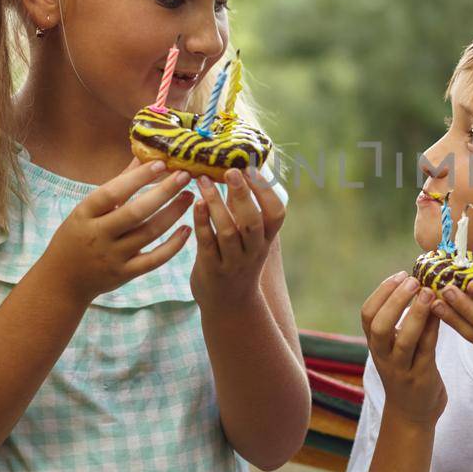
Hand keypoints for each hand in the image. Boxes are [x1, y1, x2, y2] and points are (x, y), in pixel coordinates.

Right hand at [44, 158, 194, 301]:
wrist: (62, 280)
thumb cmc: (77, 236)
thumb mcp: (86, 210)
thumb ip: (116, 185)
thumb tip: (141, 158)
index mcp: (84, 214)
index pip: (112, 193)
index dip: (136, 178)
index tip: (160, 163)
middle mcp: (98, 235)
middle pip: (135, 212)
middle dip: (163, 192)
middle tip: (184, 176)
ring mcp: (112, 256)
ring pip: (149, 233)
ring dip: (173, 213)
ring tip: (189, 197)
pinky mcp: (125, 274)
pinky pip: (154, 260)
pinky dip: (173, 245)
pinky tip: (187, 229)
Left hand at [189, 167, 284, 303]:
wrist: (230, 304)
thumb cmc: (237, 259)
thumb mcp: (249, 237)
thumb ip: (244, 206)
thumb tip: (240, 167)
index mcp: (266, 239)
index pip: (276, 213)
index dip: (266, 191)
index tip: (251, 168)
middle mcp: (253, 250)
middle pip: (252, 221)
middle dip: (243, 194)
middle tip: (230, 171)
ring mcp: (233, 262)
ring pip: (228, 231)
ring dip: (216, 204)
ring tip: (203, 181)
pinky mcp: (212, 269)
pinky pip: (206, 243)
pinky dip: (202, 222)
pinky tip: (196, 203)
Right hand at [360, 272, 444, 425]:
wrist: (412, 415)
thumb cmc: (406, 372)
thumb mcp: (396, 347)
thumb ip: (402, 322)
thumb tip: (419, 283)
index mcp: (376, 345)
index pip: (368, 315)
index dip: (381, 292)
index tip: (399, 275)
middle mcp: (384, 356)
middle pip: (379, 326)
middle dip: (395, 300)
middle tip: (413, 281)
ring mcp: (402, 369)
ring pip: (404, 340)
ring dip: (416, 314)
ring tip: (428, 292)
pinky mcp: (422, 378)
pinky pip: (427, 350)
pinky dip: (433, 329)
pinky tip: (442, 312)